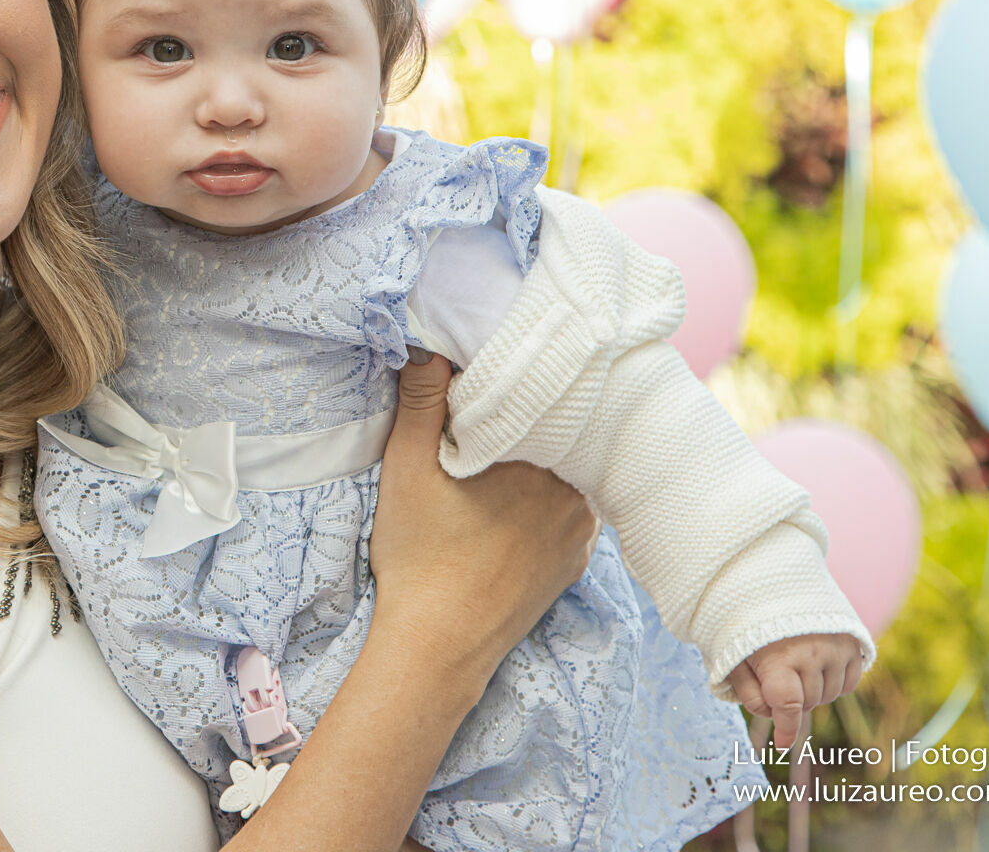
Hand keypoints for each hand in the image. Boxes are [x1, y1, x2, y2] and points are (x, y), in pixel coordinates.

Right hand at [369, 349, 598, 672]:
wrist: (439, 645)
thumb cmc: (420, 554)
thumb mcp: (407, 465)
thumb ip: (421, 399)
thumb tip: (431, 343)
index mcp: (541, 456)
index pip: (536, 395)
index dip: (507, 379)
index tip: (481, 375)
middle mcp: (576, 490)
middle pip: (556, 431)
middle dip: (525, 419)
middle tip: (484, 415)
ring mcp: (581, 528)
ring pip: (565, 469)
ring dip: (538, 458)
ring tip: (496, 459)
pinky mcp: (575, 559)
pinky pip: (568, 507)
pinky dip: (544, 497)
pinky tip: (511, 502)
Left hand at [727, 633, 864, 749]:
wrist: (776, 582)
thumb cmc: (749, 623)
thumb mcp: (735, 655)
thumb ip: (748, 691)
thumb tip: (772, 719)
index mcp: (779, 656)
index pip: (787, 705)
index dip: (785, 729)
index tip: (781, 745)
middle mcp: (812, 653)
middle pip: (806, 703)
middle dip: (790, 701)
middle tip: (777, 679)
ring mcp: (837, 649)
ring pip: (828, 696)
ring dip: (812, 692)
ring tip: (795, 666)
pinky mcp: (854, 644)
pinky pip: (848, 684)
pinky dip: (833, 683)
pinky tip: (816, 665)